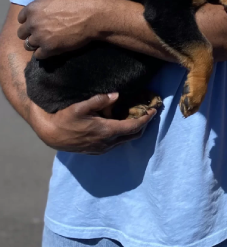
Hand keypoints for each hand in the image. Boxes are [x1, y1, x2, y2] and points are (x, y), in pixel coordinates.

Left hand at [17, 0, 103, 58]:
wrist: (94, 16)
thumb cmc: (82, 3)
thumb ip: (47, 5)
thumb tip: (49, 9)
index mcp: (34, 8)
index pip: (21, 18)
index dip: (29, 21)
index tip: (36, 24)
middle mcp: (33, 23)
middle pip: (22, 33)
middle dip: (31, 33)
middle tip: (42, 34)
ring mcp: (40, 37)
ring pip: (28, 45)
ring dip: (36, 44)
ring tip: (46, 43)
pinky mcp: (49, 48)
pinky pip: (39, 55)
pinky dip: (44, 53)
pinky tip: (52, 49)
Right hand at [28, 93, 155, 154]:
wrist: (51, 135)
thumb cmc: (65, 118)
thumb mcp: (80, 106)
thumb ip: (99, 100)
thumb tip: (116, 95)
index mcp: (107, 131)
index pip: (134, 126)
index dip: (146, 119)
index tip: (154, 110)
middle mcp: (108, 142)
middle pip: (134, 135)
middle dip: (144, 124)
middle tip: (149, 112)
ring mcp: (103, 148)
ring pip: (126, 140)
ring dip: (134, 129)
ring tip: (138, 116)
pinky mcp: (98, 151)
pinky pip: (117, 143)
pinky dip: (125, 133)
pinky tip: (123, 123)